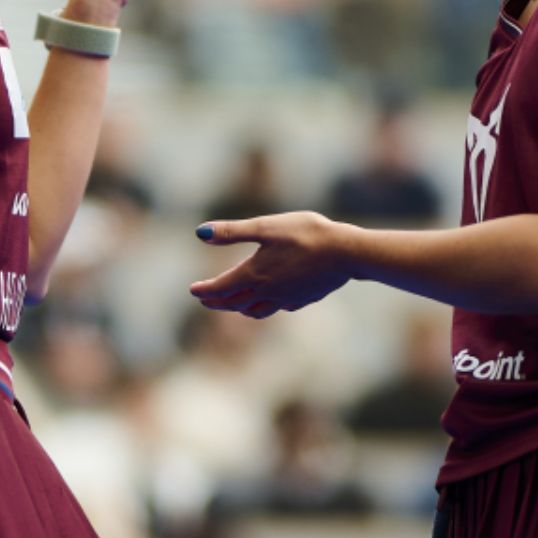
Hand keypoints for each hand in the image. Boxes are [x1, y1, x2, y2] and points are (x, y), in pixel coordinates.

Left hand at [189, 212, 355, 317]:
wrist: (345, 252)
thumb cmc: (305, 234)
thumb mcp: (265, 227)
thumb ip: (232, 232)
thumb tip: (200, 233)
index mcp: (254, 274)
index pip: (221, 288)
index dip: (205, 290)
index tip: (193, 290)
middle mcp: (267, 291)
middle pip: (235, 303)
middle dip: (218, 302)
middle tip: (205, 299)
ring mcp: (286, 299)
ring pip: (255, 310)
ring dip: (239, 308)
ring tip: (234, 303)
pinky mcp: (302, 299)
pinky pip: (277, 307)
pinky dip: (265, 306)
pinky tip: (269, 299)